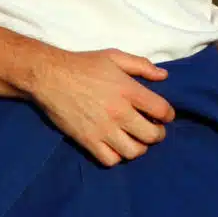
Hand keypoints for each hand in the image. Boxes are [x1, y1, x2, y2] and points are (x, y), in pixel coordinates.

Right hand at [29, 48, 174, 166]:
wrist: (50, 76)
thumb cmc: (83, 64)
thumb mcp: (114, 56)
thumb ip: (141, 65)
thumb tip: (164, 76)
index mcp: (129, 90)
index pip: (162, 111)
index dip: (167, 115)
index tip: (162, 115)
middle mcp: (119, 112)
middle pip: (152, 136)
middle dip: (157, 134)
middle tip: (151, 129)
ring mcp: (103, 129)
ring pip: (134, 152)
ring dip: (138, 147)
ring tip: (134, 139)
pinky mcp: (88, 140)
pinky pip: (110, 160)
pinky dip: (116, 156)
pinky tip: (114, 145)